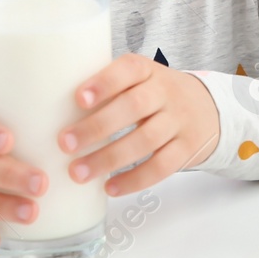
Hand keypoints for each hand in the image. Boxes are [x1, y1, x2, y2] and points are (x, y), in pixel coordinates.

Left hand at [58, 53, 220, 195]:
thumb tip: (48, 108)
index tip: (78, 99)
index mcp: (149, 71)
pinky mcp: (187, 149)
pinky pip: (162, 167)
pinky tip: (110, 188)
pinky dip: (134, 179)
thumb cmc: (156, 96)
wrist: (210, 110)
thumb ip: (108, 88)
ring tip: (78, 173)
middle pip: (135, 107)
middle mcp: (167, 93)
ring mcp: (180, 121)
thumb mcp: (140, 80)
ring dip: (109, 158)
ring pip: (147, 140)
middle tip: (65, 143)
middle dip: (97, 126)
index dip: (105, 83)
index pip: (130, 69)